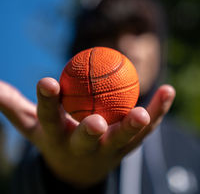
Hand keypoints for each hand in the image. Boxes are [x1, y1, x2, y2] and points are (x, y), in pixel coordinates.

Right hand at [0, 78, 174, 187]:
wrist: (79, 169)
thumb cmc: (55, 137)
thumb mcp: (32, 124)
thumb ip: (13, 104)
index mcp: (57, 136)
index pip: (49, 117)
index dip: (47, 101)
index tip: (46, 82)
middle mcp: (83, 145)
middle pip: (87, 139)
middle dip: (90, 132)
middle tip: (95, 123)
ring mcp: (110, 148)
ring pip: (123, 138)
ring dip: (136, 126)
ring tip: (145, 111)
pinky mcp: (130, 146)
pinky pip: (147, 128)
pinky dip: (159, 110)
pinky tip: (169, 91)